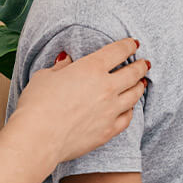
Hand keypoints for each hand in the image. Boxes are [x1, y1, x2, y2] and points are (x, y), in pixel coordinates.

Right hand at [13, 38, 147, 162]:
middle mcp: (106, 87)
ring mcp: (110, 110)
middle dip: (141, 65)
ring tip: (142, 83)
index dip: (128, 45)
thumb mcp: (45, 77)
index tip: (133, 44)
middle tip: (145, 63)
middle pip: (133, 72)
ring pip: (134, 95)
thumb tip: (67, 61)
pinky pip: (127, 118)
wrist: (38, 138)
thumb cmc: (36, 106)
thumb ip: (61, 67)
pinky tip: (130, 109)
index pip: (118, 51)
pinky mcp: (108, 130)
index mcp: (91, 68)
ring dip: (140, 86)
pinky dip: (131, 111)